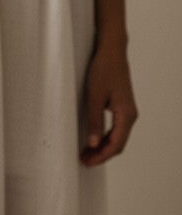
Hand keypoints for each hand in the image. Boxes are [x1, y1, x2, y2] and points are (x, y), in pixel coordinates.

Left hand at [80, 43, 137, 165]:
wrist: (112, 52)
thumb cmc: (103, 70)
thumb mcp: (94, 96)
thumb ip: (94, 121)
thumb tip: (93, 143)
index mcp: (126, 115)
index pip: (116, 144)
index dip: (101, 156)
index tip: (87, 162)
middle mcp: (130, 115)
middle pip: (118, 144)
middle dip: (101, 154)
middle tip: (84, 160)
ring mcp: (127, 111)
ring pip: (117, 137)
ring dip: (102, 146)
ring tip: (86, 153)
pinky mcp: (122, 107)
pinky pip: (115, 128)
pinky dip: (105, 137)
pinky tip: (93, 139)